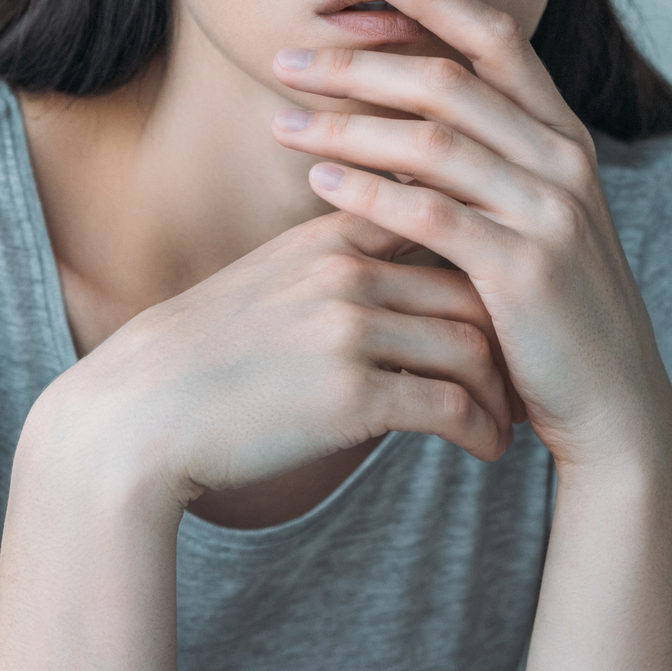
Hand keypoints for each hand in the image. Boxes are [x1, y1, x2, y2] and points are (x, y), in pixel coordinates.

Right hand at [55, 208, 515, 507]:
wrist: (137, 415)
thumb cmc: (208, 352)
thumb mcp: (273, 276)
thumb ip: (337, 256)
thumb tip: (402, 260)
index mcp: (333, 232)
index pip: (446, 221)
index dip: (493, 257)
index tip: (521, 296)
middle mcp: (347, 271)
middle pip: (475, 286)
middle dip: (515, 331)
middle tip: (534, 366)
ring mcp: (350, 331)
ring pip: (473, 347)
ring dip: (506, 390)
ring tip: (516, 417)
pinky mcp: (350, 398)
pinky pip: (449, 408)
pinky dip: (483, 432)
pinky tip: (490, 449)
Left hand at [269, 0, 671, 476]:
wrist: (612, 401)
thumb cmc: (555, 310)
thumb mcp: (535, 220)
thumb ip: (489, 162)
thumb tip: (405, 114)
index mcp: (565, 138)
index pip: (497, 40)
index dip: (436, 0)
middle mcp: (563, 162)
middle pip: (449, 82)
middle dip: (361, 62)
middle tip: (288, 57)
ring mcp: (547, 214)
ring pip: (431, 141)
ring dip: (346, 123)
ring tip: (281, 117)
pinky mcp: (521, 270)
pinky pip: (429, 214)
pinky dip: (367, 192)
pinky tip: (316, 181)